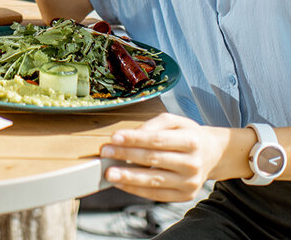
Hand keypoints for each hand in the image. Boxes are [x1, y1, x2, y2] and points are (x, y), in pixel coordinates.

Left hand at [100, 112, 227, 202]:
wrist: (212, 154)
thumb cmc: (187, 134)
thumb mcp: (174, 121)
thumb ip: (153, 124)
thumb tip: (131, 134)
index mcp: (191, 141)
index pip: (158, 140)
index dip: (135, 139)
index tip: (114, 137)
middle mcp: (192, 163)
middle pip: (154, 160)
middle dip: (126, 156)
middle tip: (105, 153)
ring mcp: (189, 182)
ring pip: (154, 181)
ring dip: (129, 178)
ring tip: (110, 174)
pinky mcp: (185, 196)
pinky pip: (157, 195)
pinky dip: (137, 190)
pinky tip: (122, 184)